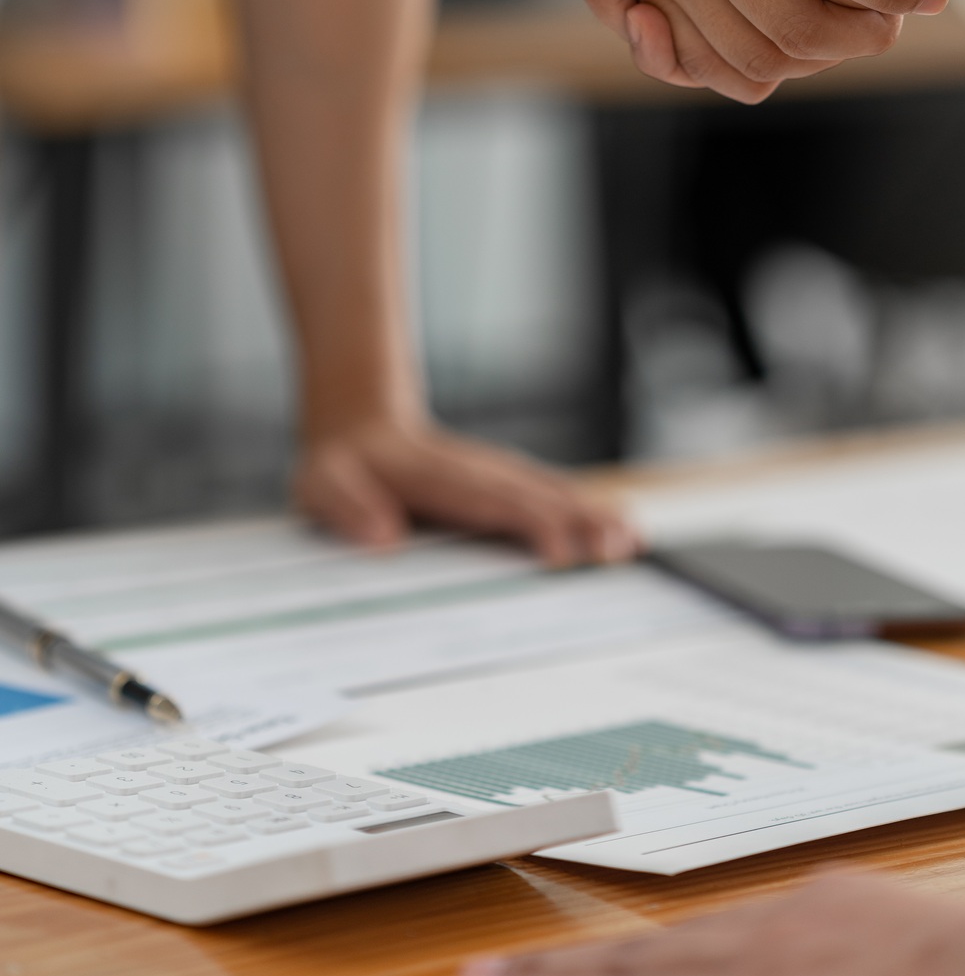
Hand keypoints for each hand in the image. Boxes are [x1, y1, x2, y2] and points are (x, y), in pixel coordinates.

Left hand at [293, 409, 637, 565]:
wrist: (360, 424)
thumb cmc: (343, 465)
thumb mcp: (323, 483)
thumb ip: (348, 506)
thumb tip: (384, 538)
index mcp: (440, 478)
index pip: (491, 502)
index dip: (528, 524)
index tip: (559, 550)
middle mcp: (481, 474)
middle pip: (537, 497)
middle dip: (579, 521)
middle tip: (617, 547)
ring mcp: (500, 477)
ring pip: (554, 495)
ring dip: (593, 516)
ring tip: (631, 540)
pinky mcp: (509, 487)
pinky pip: (553, 499)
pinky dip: (589, 513)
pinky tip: (622, 530)